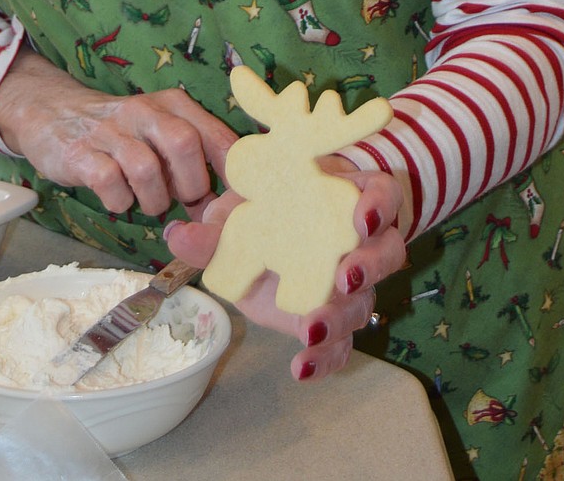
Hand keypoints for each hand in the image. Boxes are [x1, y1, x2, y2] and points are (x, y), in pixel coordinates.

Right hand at [0, 48, 236, 215]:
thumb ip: (192, 160)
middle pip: (185, 144)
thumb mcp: (160, 130)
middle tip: (183, 202)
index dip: (228, 174)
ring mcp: (111, 131)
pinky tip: (119, 199)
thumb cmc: (120, 132)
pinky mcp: (80, 154)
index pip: (216, 135)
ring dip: (154, 200)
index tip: (227, 201)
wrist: (52, 111)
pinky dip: (120, 202)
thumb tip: (222, 206)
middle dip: (191, 186)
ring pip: (147, 169)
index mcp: (173, 104)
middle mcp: (145, 111)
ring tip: (149, 203)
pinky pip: (110, 184)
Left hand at [165, 158, 406, 380]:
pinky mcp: (336, 322)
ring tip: (310, 331)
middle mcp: (362, 242)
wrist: (273, 237)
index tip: (362, 220)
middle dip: (368, 267)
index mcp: (346, 199)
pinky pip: (343, 345)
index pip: (382, 196)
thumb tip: (177, 236)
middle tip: (342, 278)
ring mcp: (353, 286)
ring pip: (365, 302)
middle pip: (387, 253)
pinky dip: (326, 359)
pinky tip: (301, 368)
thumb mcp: (241, 213)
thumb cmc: (266, 211)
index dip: (378, 206)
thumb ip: (215, 228)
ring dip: (341, 318)